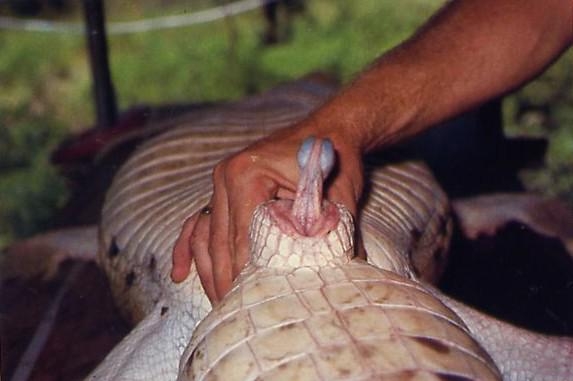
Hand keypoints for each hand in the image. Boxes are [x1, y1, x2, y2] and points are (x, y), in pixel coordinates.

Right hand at [171, 124, 363, 302]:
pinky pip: (199, 221)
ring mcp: (220, 183)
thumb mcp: (337, 194)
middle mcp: (225, 177)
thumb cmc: (333, 159)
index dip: (245, 276)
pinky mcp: (223, 190)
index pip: (241, 238)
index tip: (248, 305)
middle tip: (233, 313)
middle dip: (225, 281)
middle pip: (219, 241)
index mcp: (247, 174)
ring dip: (209, 272)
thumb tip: (327, 272)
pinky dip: (189, 247)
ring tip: (219, 304)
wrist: (328, 131)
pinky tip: (180, 272)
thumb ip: (328, 231)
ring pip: (206, 236)